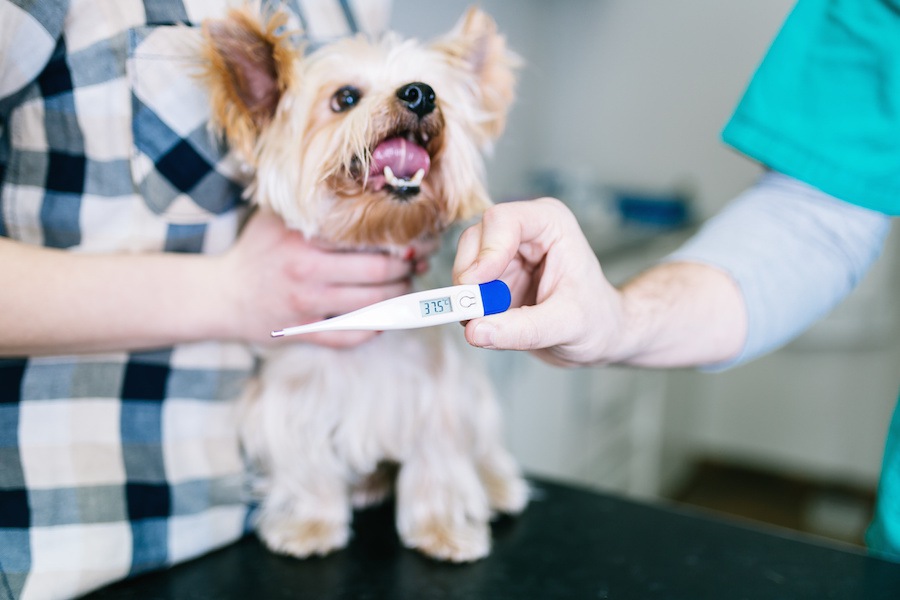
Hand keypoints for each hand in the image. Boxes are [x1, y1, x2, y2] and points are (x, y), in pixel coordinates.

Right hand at [219, 209, 423, 346]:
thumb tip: (367, 194)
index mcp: (305, 239)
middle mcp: (307, 272)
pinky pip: (350, 337)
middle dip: (407, 271)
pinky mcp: (304, 332)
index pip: (367, 239)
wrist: (222, 294)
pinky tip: (383, 318)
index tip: (417, 239)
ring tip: (404, 288)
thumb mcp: (279, 219)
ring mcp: (306, 306)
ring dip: (397, 299)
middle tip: (416, 266)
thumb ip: (315, 208)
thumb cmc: (257, 251)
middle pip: (378, 274)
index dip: (400, 241)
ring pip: (371, 307)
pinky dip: (374, 329)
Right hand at [453, 198, 624, 366]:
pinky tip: (493, 323)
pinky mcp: (494, 277)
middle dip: (470, 278)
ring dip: (469, 296)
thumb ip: (522, 329)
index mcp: (550, 224)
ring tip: (492, 323)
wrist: (600, 336)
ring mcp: (506, 253)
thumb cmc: (596, 322)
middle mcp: (524, 231)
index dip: (486, 252)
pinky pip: (467, 288)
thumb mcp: (566, 326)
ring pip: (465, 263)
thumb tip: (475, 331)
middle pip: (475, 239)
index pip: (503, 220)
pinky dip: (471, 307)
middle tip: (472, 313)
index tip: (476, 286)